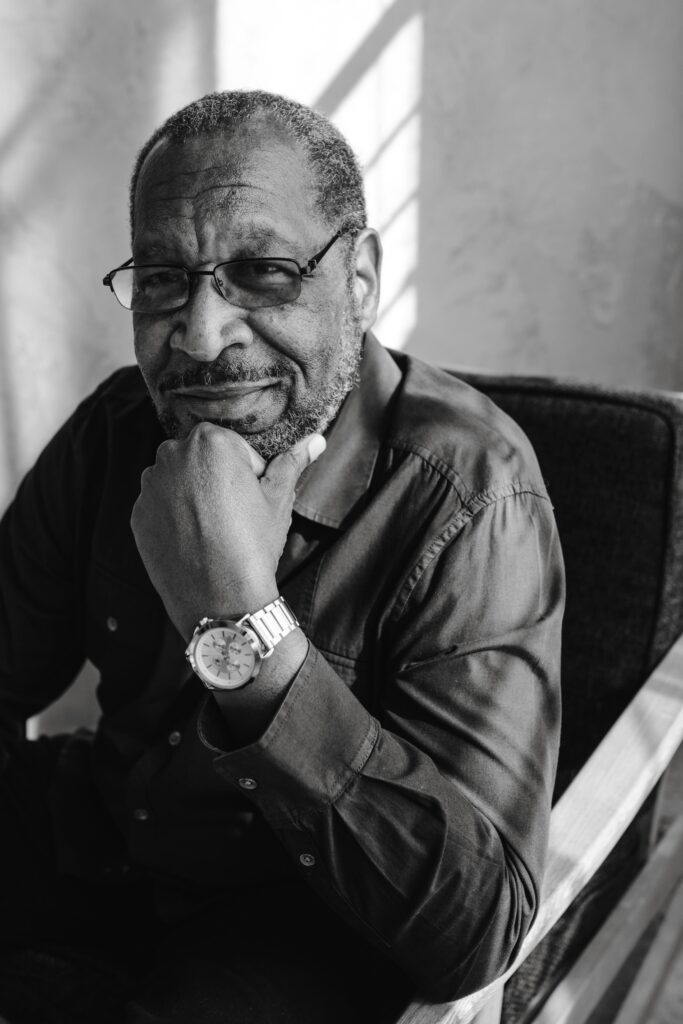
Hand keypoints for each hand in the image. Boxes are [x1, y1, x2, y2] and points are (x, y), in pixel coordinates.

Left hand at [130, 424, 324, 637]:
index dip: (247, 472)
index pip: (232, 445)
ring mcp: (149, 487)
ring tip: (213, 530)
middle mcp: (171, 456)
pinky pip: (158, 508)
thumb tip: (315, 441)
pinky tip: (193, 541)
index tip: (251, 498)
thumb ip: (292, 462)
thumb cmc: (253, 545)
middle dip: (216, 478)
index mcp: (209, 441)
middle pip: (200, 459)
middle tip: (234, 514)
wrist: (221, 599)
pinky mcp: (137, 516)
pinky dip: (173, 519)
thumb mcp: (279, 499)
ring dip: (192, 496)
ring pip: (176, 481)